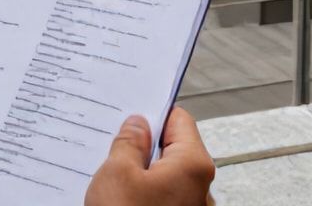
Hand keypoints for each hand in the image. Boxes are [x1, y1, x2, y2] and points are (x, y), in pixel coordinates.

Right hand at [85, 108, 215, 205]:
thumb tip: (136, 126)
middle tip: (113, 148)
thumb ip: (128, 143)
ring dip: (139, 175)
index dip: (153, 114)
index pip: (179, 120)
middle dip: (142, 148)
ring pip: (163, 178)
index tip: (131, 114)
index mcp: (194, 165)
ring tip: (111, 179)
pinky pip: (160, 200)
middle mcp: (200, 188)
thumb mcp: (116, 174)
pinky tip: (118, 201)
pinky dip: (141, 196)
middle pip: (172, 150)